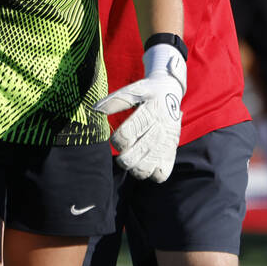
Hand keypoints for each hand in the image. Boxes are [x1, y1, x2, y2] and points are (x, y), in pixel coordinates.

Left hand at [94, 45, 186, 182]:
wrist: (171, 92)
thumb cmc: (147, 93)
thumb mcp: (134, 90)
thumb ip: (116, 100)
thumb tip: (95, 109)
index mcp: (150, 112)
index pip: (126, 135)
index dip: (116, 140)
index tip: (116, 138)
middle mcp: (160, 129)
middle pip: (133, 157)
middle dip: (123, 158)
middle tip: (123, 152)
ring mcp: (168, 143)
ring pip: (146, 169)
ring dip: (134, 168)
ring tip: (133, 159)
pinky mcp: (172, 152)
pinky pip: (161, 175)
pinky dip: (150, 174)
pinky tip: (146, 163)